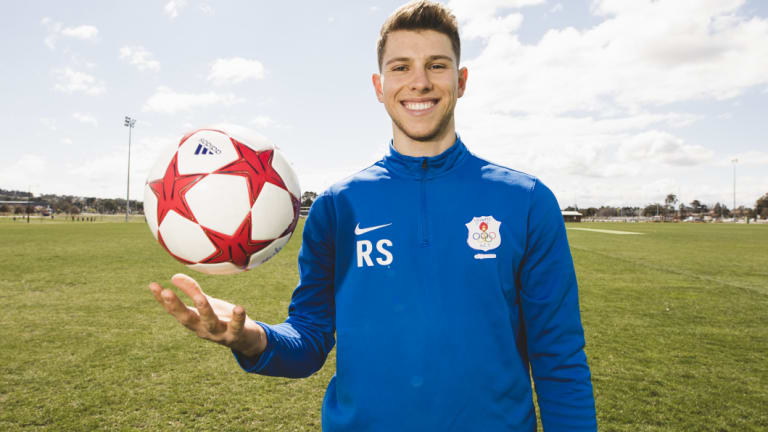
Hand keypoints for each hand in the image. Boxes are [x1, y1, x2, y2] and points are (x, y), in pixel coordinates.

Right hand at [149, 273, 266, 356]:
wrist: (246, 340)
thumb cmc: (222, 319)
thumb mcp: (206, 304)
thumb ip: (192, 291)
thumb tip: (174, 276)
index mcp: (194, 321)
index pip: (174, 310)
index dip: (162, 300)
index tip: (152, 285)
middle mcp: (203, 329)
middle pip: (187, 318)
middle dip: (176, 306)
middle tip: (166, 292)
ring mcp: (219, 334)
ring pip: (210, 323)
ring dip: (204, 310)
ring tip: (201, 297)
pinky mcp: (236, 335)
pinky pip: (237, 327)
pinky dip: (238, 319)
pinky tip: (239, 308)